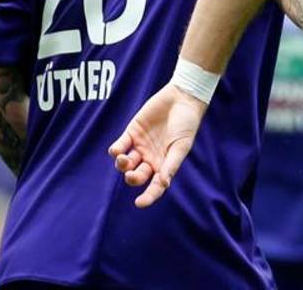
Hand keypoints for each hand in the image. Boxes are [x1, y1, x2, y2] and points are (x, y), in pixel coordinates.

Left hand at [108, 84, 206, 207]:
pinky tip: (117, 151)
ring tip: (123, 159)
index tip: (139, 203)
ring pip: (126, 163)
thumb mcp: (181, 146)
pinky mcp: (132, 132)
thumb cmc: (186, 124)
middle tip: (131, 175)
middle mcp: (151, 158)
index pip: (155, 186)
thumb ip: (171, 165)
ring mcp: (140, 146)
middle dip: (132, 178)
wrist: (182, 99)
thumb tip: (163, 185)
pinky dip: (116, 150)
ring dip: (122, 165)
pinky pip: (120, 145)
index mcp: (164, 165)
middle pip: (137, 176)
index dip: (148, 196)